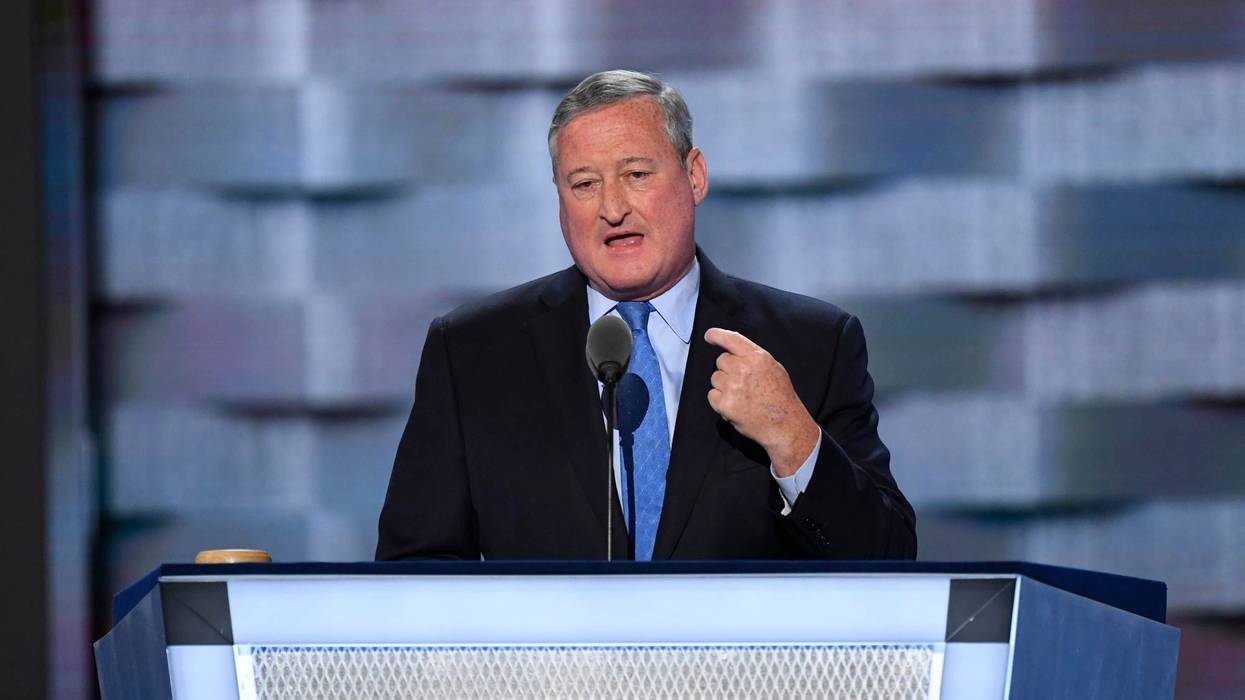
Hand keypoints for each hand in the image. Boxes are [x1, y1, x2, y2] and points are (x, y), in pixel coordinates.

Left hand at [704, 328, 820, 476]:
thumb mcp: (774, 368)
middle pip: (721, 361)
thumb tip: (734, 350)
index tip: (709, 336)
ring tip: (742, 395)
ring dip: (724, 386)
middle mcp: (743, 369)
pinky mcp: (725, 404)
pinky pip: (712, 395)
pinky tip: (736, 405)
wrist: (784, 425)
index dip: (717, 335)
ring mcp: (732, 387)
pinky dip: (720, 401)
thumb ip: (753, 357)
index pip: (731, 339)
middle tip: (743, 382)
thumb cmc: (781, 398)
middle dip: (728, 370)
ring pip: (715, 378)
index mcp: (757, 358)